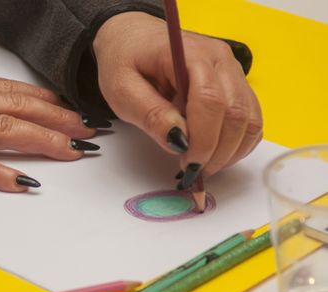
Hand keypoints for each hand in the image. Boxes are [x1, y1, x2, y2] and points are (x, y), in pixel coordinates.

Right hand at [0, 71, 97, 191]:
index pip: (16, 92)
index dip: (49, 102)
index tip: (73, 110)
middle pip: (21, 109)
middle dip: (60, 120)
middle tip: (88, 131)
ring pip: (8, 130)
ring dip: (44, 141)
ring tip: (73, 152)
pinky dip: (0, 174)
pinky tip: (24, 183)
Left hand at [93, 12, 261, 181]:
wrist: (133, 40)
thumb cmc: (125, 62)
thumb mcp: (122, 90)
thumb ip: (149, 114)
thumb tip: (178, 141)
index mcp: (189, 54)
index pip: (210, 100)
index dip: (203, 139)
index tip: (187, 164)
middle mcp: (220, 59)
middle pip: (236, 113)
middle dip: (218, 151)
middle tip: (192, 170)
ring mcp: (232, 71)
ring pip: (250, 119)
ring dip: (230, 151)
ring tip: (202, 164)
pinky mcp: (235, 85)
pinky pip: (250, 119)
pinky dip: (236, 143)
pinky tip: (213, 153)